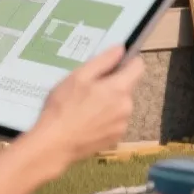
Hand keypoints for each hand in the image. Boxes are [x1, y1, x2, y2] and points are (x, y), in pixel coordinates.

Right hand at [22, 48, 144, 170]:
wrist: (55, 144)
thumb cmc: (64, 107)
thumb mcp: (79, 76)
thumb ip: (104, 61)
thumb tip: (121, 48)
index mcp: (120, 89)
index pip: (139, 67)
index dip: (127, 62)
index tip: (112, 65)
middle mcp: (127, 107)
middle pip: (127, 87)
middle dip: (113, 85)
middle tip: (89, 89)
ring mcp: (123, 125)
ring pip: (121, 105)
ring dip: (110, 102)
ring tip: (85, 107)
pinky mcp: (116, 139)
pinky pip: (116, 121)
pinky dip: (106, 119)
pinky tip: (87, 122)